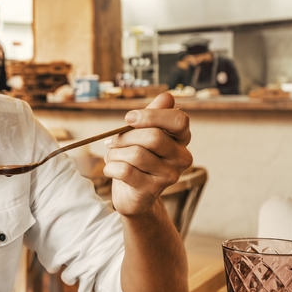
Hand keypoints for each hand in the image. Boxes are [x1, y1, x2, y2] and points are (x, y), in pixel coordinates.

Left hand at [104, 92, 191, 216]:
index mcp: (181, 139)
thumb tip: (167, 97)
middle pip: (154, 137)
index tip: (129, 118)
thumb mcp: (142, 133)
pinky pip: (125, 171)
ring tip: (111, 156)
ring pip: (136, 154)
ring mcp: (169, 176)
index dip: (152, 115)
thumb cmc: (137, 158)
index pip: (179, 120)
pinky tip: (110, 169)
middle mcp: (181, 158)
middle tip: (112, 141)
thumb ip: (153, 114)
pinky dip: (111, 167)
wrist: (132, 194)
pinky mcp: (152, 190)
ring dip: (115, 153)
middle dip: (125, 136)